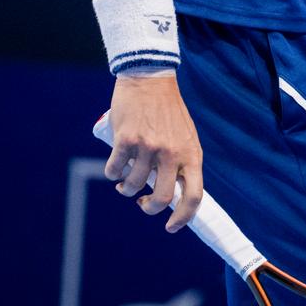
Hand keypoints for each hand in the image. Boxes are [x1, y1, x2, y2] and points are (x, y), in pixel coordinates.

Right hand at [104, 73, 204, 230]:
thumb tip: (173, 194)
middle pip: (161, 199)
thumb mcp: (186, 136)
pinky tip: (113, 170)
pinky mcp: (126, 139)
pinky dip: (112, 174)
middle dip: (148, 208)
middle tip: (142, 203)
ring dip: (125, 189)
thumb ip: (182, 162)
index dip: (184, 218)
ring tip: (124, 181)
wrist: (150, 78)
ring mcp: (148, 147)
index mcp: (191, 154)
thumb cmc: (168, 110)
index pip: (194, 196)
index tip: (171, 227)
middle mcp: (171, 153)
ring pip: (133, 186)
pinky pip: (114, 169)